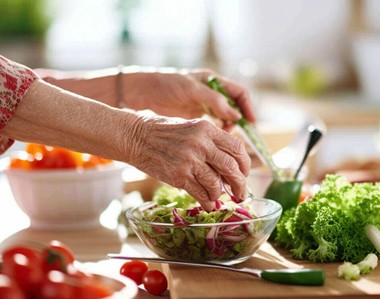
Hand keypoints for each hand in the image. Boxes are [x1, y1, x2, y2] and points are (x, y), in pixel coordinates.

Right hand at [125, 115, 250, 210]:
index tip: (244, 173)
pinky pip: (200, 194)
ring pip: (216, 184)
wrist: (135, 137)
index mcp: (207, 129)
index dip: (245, 163)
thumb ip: (210, 141)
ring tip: (218, 197)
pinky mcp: (178, 176)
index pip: (237, 147)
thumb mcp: (190, 127)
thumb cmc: (162, 132)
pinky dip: (207, 201)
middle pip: (232, 168)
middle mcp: (201, 143)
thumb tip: (229, 164)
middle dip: (240, 184)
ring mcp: (189, 160)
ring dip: (220, 194)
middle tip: (240, 193)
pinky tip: (207, 203)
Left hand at [127, 69, 255, 130]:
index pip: (239, 93)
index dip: (247, 107)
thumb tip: (235, 115)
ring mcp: (203, 106)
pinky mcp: (195, 118)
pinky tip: (214, 141)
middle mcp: (211, 94)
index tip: (250, 122)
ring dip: (228, 129)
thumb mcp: (191, 90)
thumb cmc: (166, 85)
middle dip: (240, 121)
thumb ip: (214, 101)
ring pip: (224, 119)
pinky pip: (212, 126)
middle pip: (235, 107)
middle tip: (239, 136)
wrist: (142, 93)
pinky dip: (216, 133)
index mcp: (213, 82)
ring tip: (224, 139)